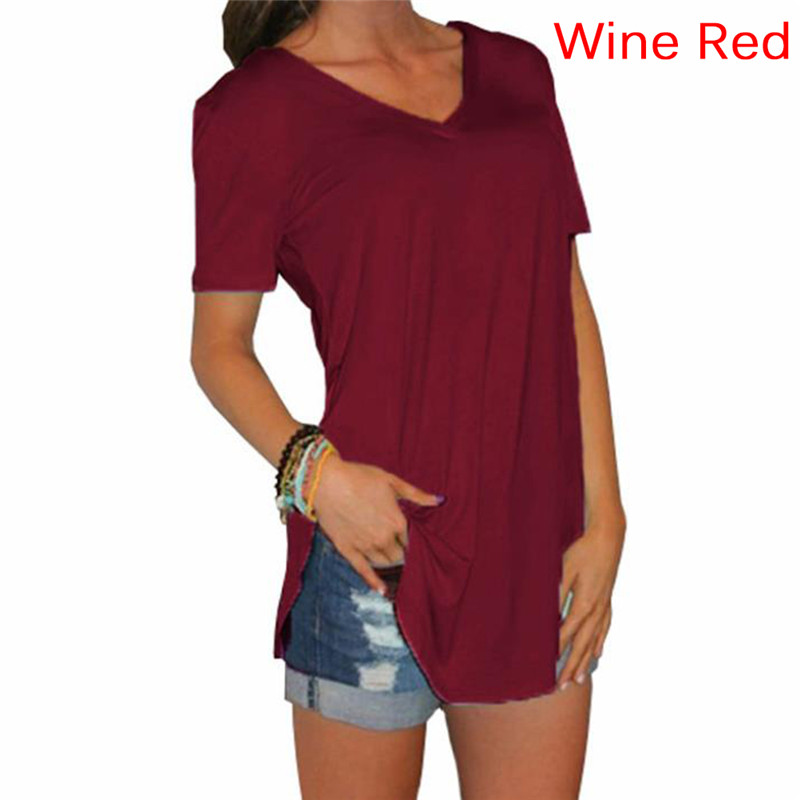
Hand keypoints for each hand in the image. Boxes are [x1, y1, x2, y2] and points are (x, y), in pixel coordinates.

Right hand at [312, 452, 442, 595]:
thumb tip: (440, 500)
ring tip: (394, 564)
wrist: (326, 482)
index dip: (412, 541)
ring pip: (385, 563)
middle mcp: (383, 538)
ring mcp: (365, 546)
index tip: (412, 541)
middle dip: (402, 553)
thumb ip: (416, 494)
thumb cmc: (359, 477)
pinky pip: (364, 571)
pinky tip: (383, 590)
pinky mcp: (348, 550)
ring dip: (391, 563)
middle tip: (402, 553)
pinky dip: (375, 582)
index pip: (411, 540)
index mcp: (397, 521)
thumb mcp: (391, 481)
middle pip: (400, 554)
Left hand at [557, 512, 625, 688]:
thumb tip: (546, 613)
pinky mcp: (608, 600)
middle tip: (562, 687)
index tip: (546, 670)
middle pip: (581, 645)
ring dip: (585, 661)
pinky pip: (605, 628)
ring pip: (594, 640)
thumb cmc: (582, 550)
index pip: (565, 635)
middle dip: (570, 667)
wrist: (608, 537)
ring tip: (579, 680)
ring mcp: (604, 606)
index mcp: (583, 604)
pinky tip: (599, 653)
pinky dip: (600, 642)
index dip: (555, 653)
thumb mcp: (563, 569)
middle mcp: (596, 610)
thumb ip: (555, 592)